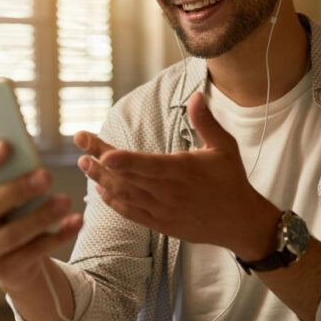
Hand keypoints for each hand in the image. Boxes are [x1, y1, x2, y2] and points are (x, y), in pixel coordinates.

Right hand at [0, 127, 82, 293]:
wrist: (17, 261)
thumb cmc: (11, 210)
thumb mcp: (0, 186)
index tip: (7, 144)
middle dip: (18, 189)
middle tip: (47, 175)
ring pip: (12, 234)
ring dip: (41, 216)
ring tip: (66, 201)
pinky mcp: (6, 270)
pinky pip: (33, 253)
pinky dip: (57, 237)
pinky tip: (76, 222)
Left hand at [74, 92, 278, 258]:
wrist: (240, 223)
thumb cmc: (232, 181)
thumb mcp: (225, 147)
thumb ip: (206, 122)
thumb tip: (195, 96)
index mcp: (183, 171)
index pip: (148, 165)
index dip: (124, 161)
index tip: (103, 154)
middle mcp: (169, 192)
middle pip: (128, 176)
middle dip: (100, 158)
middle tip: (79, 140)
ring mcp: (162, 210)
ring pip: (124, 194)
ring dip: (100, 179)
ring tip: (83, 163)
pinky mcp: (159, 223)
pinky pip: (130, 212)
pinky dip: (113, 201)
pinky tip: (100, 188)